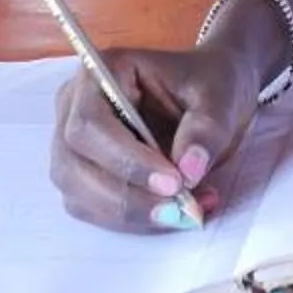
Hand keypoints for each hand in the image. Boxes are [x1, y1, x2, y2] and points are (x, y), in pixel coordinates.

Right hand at [48, 44, 258, 233]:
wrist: (210, 97)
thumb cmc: (209, 85)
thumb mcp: (220, 98)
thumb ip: (206, 130)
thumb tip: (188, 171)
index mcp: (100, 72)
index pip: (90, 123)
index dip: (125, 159)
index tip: (173, 182)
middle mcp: (74, 107)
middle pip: (74, 164)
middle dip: (128, 196)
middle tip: (182, 209)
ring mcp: (72, 145)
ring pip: (80, 195)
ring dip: (132, 214)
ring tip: (187, 211)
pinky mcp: (83, 176)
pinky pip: (94, 210)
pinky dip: (133, 220)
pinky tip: (175, 213)